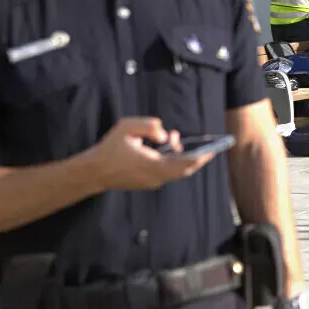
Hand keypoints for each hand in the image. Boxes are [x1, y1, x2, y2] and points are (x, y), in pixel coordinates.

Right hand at [83, 117, 215, 190]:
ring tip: (175, 139)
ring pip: (177, 171)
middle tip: (210, 147)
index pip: (185, 163)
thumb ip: (148, 125)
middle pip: (185, 170)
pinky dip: (173, 161)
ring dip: (182, 157)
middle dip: (197, 157)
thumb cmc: (110, 148)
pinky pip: (168, 172)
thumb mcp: (126, 127)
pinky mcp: (148, 182)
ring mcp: (153, 182)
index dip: (201, 157)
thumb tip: (165, 135)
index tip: (214, 150)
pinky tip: (168, 146)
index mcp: (154, 165)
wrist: (94, 172)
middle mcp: (156, 177)